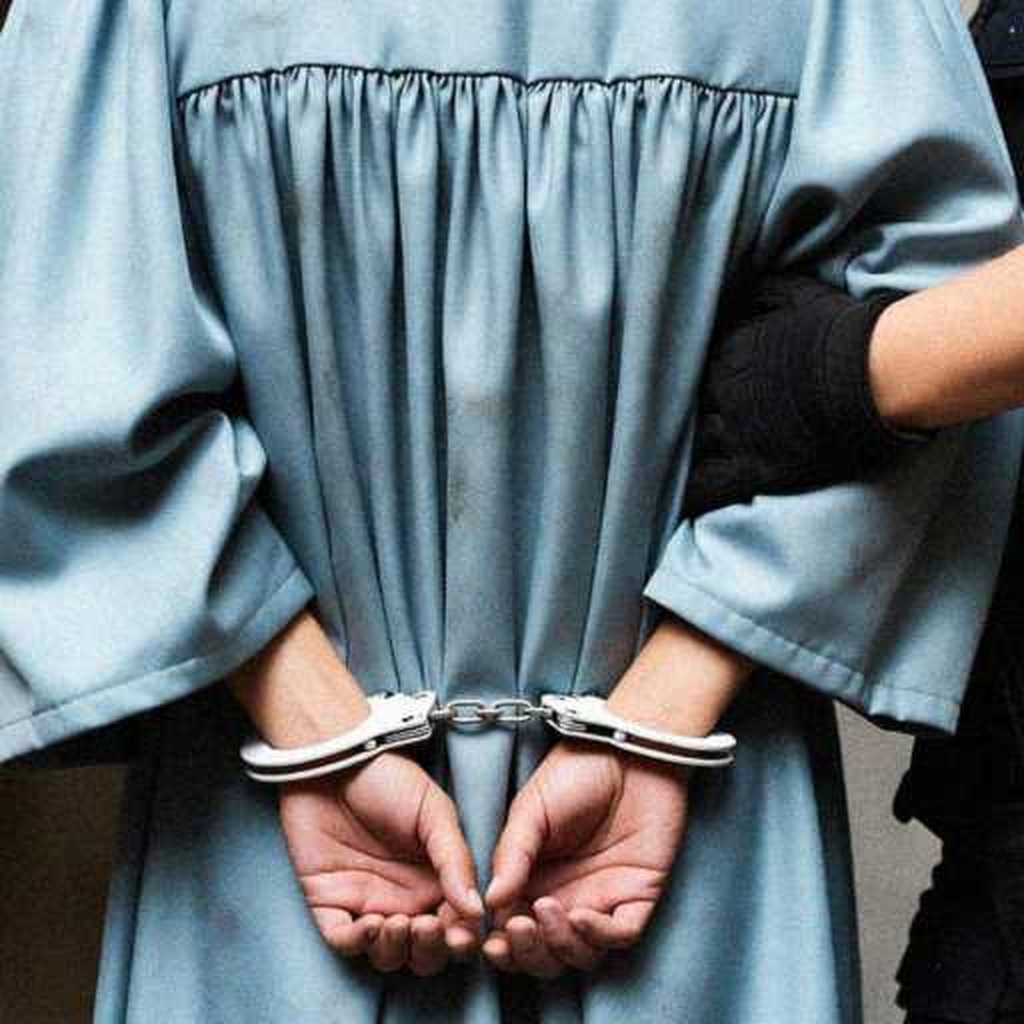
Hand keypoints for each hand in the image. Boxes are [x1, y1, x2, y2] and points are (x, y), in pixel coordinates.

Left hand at [278, 751, 484, 974]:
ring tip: (397, 923)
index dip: (461, 938)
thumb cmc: (389, 778)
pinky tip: (369, 923)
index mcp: (436, 880)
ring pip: (387, 954)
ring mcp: (366, 902)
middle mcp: (405, 899)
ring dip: (396, 949)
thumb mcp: (434, 813)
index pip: (456, 926)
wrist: (336, 759)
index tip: (461, 935)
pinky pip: (343, 940)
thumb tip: (478, 909)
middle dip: (429, 950)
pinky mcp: (329, 902)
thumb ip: (456, 860)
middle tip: (428, 928)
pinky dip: (357, 943)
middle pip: (424, 951)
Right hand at [481, 741, 688, 976]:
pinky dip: (599, 936)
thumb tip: (488, 902)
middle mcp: (567, 896)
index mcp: (535, 880)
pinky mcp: (638, 894)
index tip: (491, 942)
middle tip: (519, 929)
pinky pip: (621, 934)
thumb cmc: (575, 772)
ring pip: (581, 953)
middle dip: (529, 952)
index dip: (503, 944)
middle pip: (546, 953)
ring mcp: (603, 898)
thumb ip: (511, 855)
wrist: (625, 750)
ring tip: (546, 912)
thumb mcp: (531, 810)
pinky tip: (581, 916)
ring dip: (560, 945)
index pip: (514, 930)